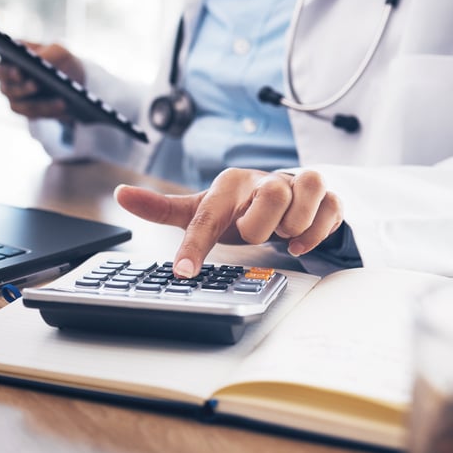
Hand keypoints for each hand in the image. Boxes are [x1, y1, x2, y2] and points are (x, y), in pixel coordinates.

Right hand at [0, 33, 84, 120]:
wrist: (74, 87)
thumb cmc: (62, 62)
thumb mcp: (61, 51)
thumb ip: (50, 53)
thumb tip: (39, 61)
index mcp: (11, 51)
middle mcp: (5, 71)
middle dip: (8, 73)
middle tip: (20, 72)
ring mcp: (11, 91)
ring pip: (12, 94)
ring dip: (26, 91)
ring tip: (41, 87)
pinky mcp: (22, 109)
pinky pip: (28, 110)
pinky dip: (45, 107)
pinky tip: (61, 104)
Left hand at [114, 168, 343, 277]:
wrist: (275, 198)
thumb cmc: (234, 208)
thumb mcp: (197, 210)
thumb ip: (160, 207)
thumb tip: (121, 192)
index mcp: (228, 185)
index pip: (206, 215)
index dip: (194, 247)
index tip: (182, 273)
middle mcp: (263, 179)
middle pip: (272, 194)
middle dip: (263, 226)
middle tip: (256, 234)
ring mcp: (297, 185)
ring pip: (307, 189)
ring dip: (296, 222)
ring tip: (282, 235)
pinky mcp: (325, 197)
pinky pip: (332, 207)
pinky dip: (318, 229)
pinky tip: (300, 242)